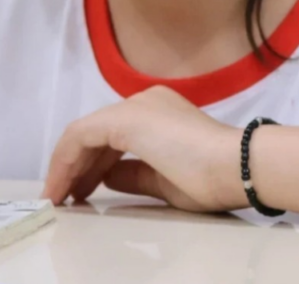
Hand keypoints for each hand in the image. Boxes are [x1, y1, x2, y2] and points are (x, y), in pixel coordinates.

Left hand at [42, 86, 246, 212]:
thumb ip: (134, 174)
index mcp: (158, 113)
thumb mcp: (165, 181)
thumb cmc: (215, 178)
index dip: (92, 165)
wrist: (240, 167)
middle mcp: (142, 102)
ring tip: (59, 196)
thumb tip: (107, 177)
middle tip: (66, 196)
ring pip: (85, 135)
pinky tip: (62, 185)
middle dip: (77, 167)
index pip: (113, 138)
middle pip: (96, 135)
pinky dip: (67, 160)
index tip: (81, 191)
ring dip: (68, 166)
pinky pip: (82, 136)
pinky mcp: (124, 118)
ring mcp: (133, 107)